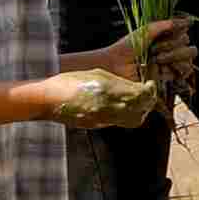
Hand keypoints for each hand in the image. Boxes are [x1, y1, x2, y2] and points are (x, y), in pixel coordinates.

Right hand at [42, 70, 160, 130]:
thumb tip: (135, 88)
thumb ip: (119, 82)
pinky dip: (127, 116)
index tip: (150, 84)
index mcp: (109, 91)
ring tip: (138, 101)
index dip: (150, 90)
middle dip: (148, 101)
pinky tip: (123, 107)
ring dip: (140, 111)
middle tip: (148, 92)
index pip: (142, 94)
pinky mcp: (97, 125)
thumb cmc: (69, 82)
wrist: (47, 100)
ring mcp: (103, 118)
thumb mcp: (98, 74)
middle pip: (141, 109)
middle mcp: (109, 107)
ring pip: (134, 120)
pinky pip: (120, 123)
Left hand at [89, 20, 197, 95]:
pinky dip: (175, 69)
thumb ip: (168, 24)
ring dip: (174, 57)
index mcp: (167, 38)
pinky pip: (184, 73)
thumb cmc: (128, 46)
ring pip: (189, 60)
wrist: (116, 65)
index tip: (159, 37)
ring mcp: (170, 65)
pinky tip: (163, 68)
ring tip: (157, 59)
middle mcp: (171, 50)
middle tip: (155, 50)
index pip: (186, 35)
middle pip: (190, 48)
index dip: (176, 35)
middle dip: (174, 47)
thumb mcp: (147, 30)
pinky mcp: (167, 77)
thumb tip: (189, 21)